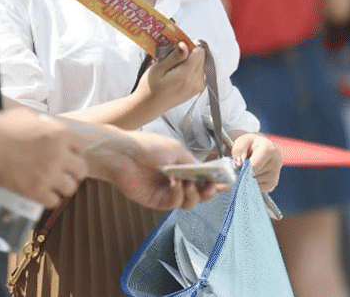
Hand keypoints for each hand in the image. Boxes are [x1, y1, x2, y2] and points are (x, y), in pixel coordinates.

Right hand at [0, 108, 87, 207]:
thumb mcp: (30, 116)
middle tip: (67, 173)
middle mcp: (58, 155)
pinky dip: (50, 199)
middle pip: (81, 169)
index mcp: (59, 134)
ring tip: (56, 185)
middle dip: (75, 171)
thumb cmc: (3, 126)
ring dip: (64, 187)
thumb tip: (47, 129)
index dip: (74, 151)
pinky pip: (53, 201)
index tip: (68, 156)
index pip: (80, 146)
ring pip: (70, 188)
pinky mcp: (35, 190)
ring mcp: (48, 174)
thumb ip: (44, 125)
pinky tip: (44, 194)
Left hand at [86, 128, 219, 210]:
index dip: (216, 182)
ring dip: (193, 194)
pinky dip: (178, 195)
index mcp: (182, 165)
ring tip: (189, 184)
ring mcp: (167, 191)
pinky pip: (174, 204)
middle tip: (210, 187)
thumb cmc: (148, 146)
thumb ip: (193, 163)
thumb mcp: (176, 150)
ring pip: (189, 202)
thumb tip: (208, 173)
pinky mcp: (156, 201)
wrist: (122, 153)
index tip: (227, 183)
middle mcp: (177, 180)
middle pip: (199, 194)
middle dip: (208, 192)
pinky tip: (175, 184)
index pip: (203, 177)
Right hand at [135, 42, 206, 115]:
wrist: (149, 106)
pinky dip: (190, 69)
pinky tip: (177, 73)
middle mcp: (196, 82)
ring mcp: (198, 87)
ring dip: (189, 62)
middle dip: (189, 54)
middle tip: (172, 59)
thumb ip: (174, 56)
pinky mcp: (197, 89)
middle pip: (201, 57)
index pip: (199, 52)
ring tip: (174, 67)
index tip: (177, 48)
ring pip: (201, 64)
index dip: (188, 46)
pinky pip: (199, 72)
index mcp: (186, 75)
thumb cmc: (150, 88)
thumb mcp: (158, 68)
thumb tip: (185, 45)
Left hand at [230, 133, 282, 191]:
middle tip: (242, 166)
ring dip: (248, 178)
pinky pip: (259, 188)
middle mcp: (277, 161)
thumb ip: (238, 151)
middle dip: (245, 172)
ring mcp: (276, 173)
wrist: (258, 148)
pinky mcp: (273, 183)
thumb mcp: (241, 142)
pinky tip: (253, 174)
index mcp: (269, 149)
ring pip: (256, 181)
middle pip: (255, 173)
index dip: (244, 167)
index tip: (238, 166)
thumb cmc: (248, 145)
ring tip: (249, 168)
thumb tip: (238, 164)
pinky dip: (253, 183)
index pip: (254, 165)